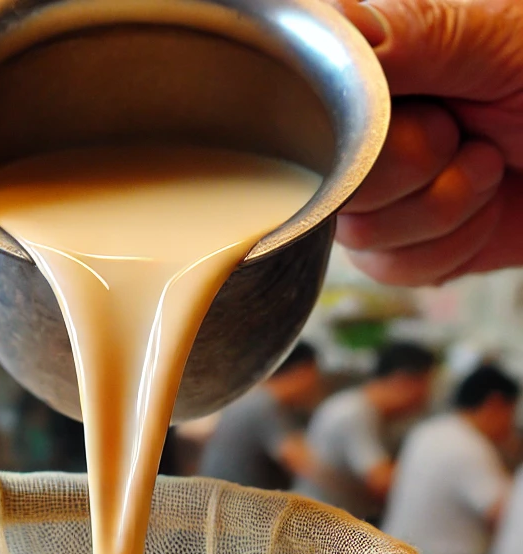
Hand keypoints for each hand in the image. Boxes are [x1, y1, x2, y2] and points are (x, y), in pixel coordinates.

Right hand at [330, 0, 522, 284]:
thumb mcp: (501, 32)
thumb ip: (405, 32)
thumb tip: (324, 27)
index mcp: (379, 60)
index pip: (308, 98)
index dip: (355, 122)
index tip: (417, 109)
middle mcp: (367, 128)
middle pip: (330, 177)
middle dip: (413, 165)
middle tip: (464, 133)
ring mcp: (380, 190)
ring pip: (360, 231)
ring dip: (444, 207)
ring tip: (488, 167)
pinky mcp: (403, 244)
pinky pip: (390, 268)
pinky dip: (453, 245)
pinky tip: (485, 208)